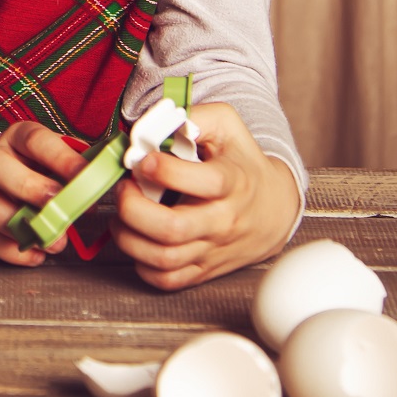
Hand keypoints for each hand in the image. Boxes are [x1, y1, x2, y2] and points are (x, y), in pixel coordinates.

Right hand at [0, 121, 88, 266]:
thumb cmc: (31, 164)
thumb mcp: (51, 151)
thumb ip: (76, 160)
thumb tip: (107, 173)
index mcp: (18, 137)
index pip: (35, 140)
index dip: (61, 158)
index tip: (86, 176)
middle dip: (32, 188)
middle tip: (62, 206)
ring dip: (24, 228)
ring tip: (56, 241)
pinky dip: (12, 251)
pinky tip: (38, 254)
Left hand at [108, 102, 300, 289]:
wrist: (274, 210)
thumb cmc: (242, 163)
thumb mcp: (227, 127)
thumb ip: (195, 117)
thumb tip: (156, 122)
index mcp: (232, 182)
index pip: (203, 182)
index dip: (164, 170)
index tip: (142, 158)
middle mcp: (223, 221)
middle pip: (173, 228)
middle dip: (133, 208)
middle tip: (124, 188)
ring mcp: (212, 250)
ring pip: (163, 259)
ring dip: (128, 237)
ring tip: (122, 215)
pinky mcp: (204, 270)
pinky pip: (167, 280)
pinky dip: (142, 264)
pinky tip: (137, 240)